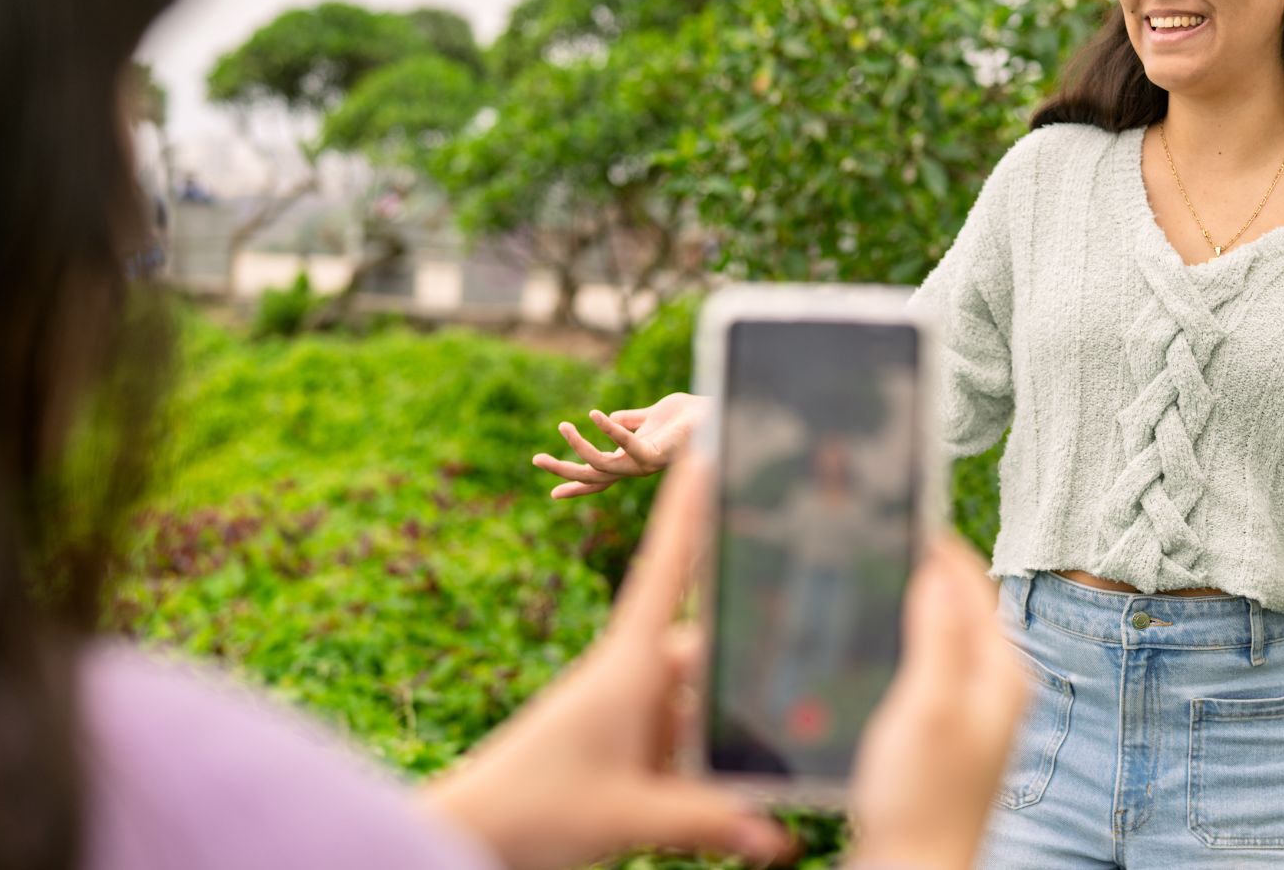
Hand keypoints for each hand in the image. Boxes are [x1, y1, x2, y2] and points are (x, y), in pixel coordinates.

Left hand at [419, 458, 794, 869]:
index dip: (686, 513)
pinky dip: (713, 761)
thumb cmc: (534, 810)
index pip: (666, 573)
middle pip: (707, 650)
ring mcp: (631, 711)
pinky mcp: (629, 745)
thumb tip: (776, 837)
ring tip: (780, 752)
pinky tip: (746, 807)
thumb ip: (705, 821)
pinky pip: (686, 738)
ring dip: (733, 726)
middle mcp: (633, 678)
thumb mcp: (628, 816)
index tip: (703, 454)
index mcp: (627, 666)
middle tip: (811, 661)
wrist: (472, 834)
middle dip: (752, 660)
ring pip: (702, 701)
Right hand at [532, 391, 704, 498]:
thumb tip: (610, 418)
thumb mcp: (652, 416)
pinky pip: (628, 446)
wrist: (716, 412)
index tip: (552, 494)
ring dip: (579, 448)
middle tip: (535, 459)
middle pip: (592, 477)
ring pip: (603, 467)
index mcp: (633, 461)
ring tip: (562, 425)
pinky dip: (610, 431)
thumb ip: (631, 420)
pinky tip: (595, 415)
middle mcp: (637, 469)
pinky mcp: (659, 454)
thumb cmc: (689, 416)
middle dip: (563, 471)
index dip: (576, 485)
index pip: (599, 478)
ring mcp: (647, 465)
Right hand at [848, 534, 1030, 869]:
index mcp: (1002, 673)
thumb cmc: (922, 800)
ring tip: (869, 574)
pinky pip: (926, 667)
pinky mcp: (941, 736)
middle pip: (960, 606)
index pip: (974, 583)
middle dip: (923, 569)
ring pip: (940, 636)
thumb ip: (938, 633)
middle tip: (878, 532)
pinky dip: (901, 642)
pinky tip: (868, 643)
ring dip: (910, 604)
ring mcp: (968, 714)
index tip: (900, 506)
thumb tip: (937, 566)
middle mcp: (994, 689)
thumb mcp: (928, 704)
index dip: (937, 543)